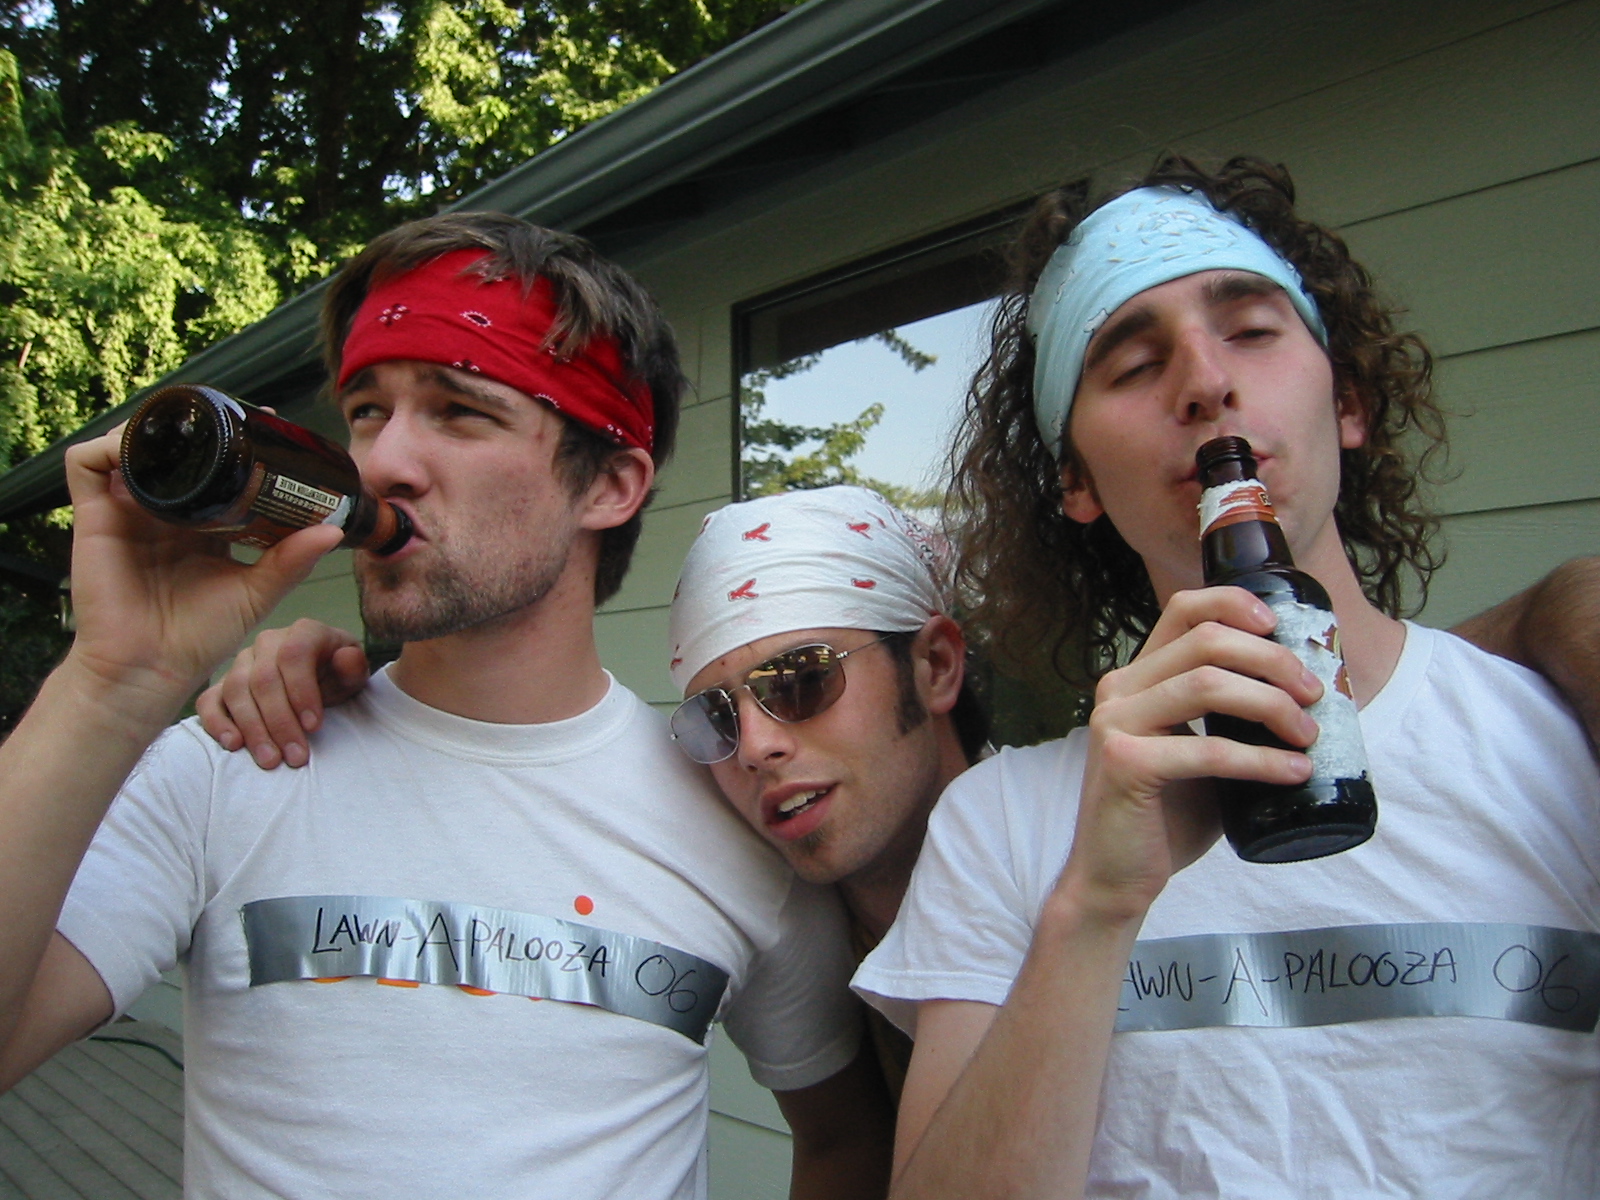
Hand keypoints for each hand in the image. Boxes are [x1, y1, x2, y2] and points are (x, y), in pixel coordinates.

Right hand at [61, 427, 344, 714]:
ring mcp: (127, 511)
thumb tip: (332, 531)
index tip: (267, 424)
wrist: (150, 668)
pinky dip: (108, 446)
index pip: (218, 468)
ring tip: (187, 429)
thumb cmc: (199, 637)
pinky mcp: (93, 516)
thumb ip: (291, 561)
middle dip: (198, 426)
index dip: (236, 442)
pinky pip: (85, 464)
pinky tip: (140, 452)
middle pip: (177, 449)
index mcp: (201, 525)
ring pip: (133, 447)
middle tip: (230, 417)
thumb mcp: (256, 592)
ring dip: (155, 429)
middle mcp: (165, 512)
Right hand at [197, 620, 368, 767]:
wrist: (320, 679)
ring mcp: (242, 662)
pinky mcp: (222, 685)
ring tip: (271, 760)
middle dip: (280, 722)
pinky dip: (217, 723)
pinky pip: (209, 701)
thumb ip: (353, 666)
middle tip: (295, 757)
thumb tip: (346, 657)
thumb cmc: (337, 677)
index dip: (302, 692)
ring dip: (253, 729)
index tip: (314, 727)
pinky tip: (234, 745)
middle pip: (264, 679)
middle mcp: (268, 642)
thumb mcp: (353, 673)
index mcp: (303, 632)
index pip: (294, 655)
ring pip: (236, 691)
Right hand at [1058, 586, 1323, 921]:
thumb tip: (1310, 708)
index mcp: (1137, 679)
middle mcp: (1120, 690)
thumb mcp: (1199, 755)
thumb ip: (1231, 724)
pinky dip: (1260, 759)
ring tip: (1308, 735)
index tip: (1281, 628)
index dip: (1235, 604)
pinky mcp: (1126, 764)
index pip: (1184, 610)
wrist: (1114, 878)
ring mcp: (1116, 724)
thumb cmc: (1163, 818)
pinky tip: (1293, 771)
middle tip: (1313, 695)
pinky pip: (1207, 750)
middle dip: (1272, 661)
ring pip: (1206, 684)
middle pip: (1206, 641)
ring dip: (1271, 705)